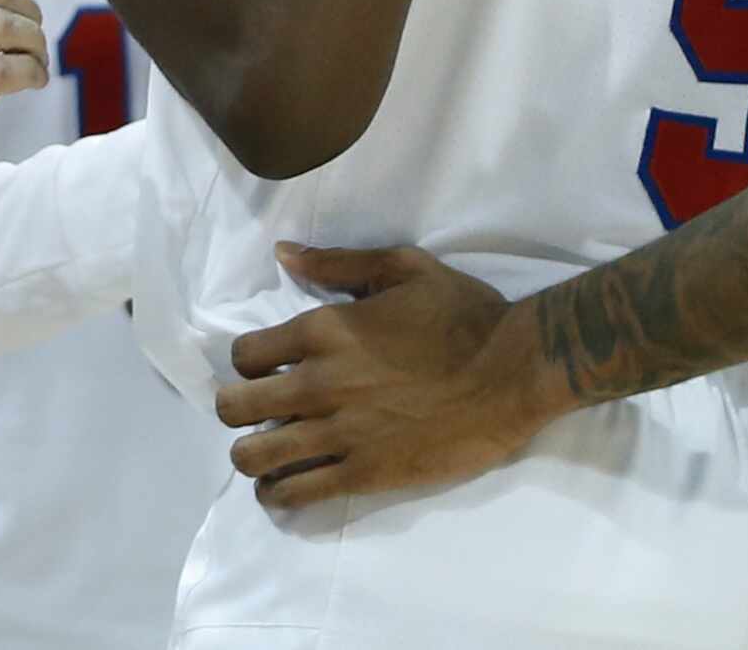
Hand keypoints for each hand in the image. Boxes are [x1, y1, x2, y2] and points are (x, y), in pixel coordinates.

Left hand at [213, 243, 573, 511]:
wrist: (512, 373)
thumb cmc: (462, 315)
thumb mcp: (404, 268)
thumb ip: (337, 263)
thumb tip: (284, 254)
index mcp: (324, 330)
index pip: (243, 354)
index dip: (247, 362)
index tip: (266, 367)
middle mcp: (318, 383)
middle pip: (234, 408)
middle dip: (237, 408)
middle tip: (260, 410)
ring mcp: (338, 433)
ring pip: (253, 456)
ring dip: (251, 454)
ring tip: (269, 451)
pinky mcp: (362, 474)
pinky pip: (294, 494)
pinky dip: (277, 492)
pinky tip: (285, 485)